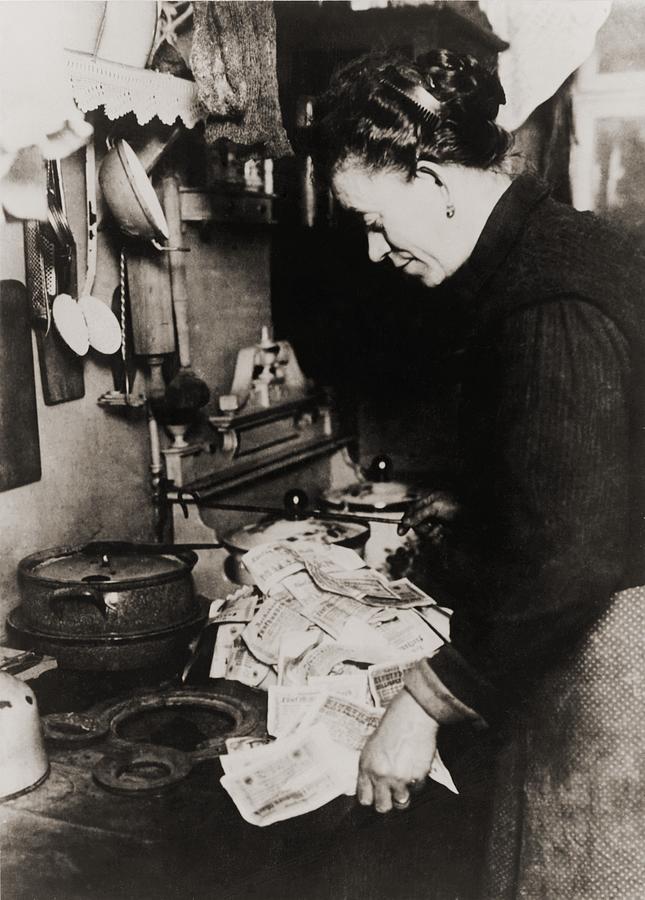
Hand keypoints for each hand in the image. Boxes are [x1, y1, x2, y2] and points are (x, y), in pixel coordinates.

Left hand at [358, 688, 438, 812]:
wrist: (411, 716)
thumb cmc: (391, 727)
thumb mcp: (372, 746)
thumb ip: (371, 768)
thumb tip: (372, 785)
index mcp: (366, 767)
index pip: (364, 798)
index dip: (371, 798)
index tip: (375, 795)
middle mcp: (381, 776)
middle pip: (382, 807)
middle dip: (387, 803)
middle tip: (391, 795)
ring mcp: (400, 779)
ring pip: (401, 803)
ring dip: (404, 794)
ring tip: (405, 781)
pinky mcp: (417, 777)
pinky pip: (417, 790)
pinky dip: (417, 783)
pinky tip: (415, 767)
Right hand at [398, 490, 460, 541]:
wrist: (474, 515)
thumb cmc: (457, 504)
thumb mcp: (435, 505)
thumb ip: (419, 514)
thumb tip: (405, 522)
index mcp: (426, 503)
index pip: (410, 513)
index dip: (404, 522)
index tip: (400, 532)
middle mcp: (430, 515)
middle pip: (416, 526)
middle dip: (423, 528)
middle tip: (433, 524)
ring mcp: (436, 524)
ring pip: (424, 534)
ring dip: (432, 532)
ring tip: (442, 527)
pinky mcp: (442, 534)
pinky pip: (434, 540)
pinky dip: (439, 537)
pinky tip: (446, 532)